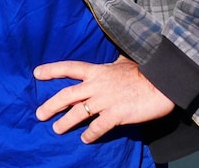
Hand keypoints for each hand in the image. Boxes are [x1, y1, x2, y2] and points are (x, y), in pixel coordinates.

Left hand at [34, 55, 173, 142]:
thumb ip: (113, 64)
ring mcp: (105, 101)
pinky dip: (90, 134)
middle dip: (51, 104)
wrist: (162, 83)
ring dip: (65, 122)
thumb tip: (114, 60)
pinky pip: (98, 126)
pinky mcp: (116, 115)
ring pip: (78, 112)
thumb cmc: (144, 71)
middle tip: (39, 114)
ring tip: (56, 129)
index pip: (69, 68)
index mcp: (97, 71)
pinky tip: (85, 139)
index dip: (51, 70)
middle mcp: (96, 86)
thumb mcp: (123, 62)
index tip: (36, 73)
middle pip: (67, 94)